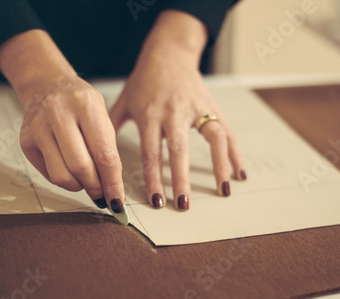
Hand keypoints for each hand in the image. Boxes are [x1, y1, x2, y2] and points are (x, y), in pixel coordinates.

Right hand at [0, 30, 124, 211]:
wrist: (47, 84)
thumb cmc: (79, 103)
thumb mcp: (102, 116)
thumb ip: (108, 150)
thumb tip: (113, 189)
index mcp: (85, 104)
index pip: (103, 153)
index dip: (112, 182)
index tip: (117, 200)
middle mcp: (58, 112)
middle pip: (81, 167)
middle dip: (95, 188)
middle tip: (103, 195)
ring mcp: (38, 127)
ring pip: (62, 176)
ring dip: (79, 187)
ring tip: (86, 181)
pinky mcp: (26, 141)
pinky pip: (48, 174)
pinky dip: (64, 179)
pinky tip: (70, 170)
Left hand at [109, 11, 245, 210]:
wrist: (168, 53)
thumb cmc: (143, 81)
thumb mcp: (123, 101)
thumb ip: (112, 128)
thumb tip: (99, 159)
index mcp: (149, 115)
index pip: (151, 153)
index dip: (154, 179)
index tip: (157, 201)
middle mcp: (173, 112)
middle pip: (179, 150)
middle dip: (181, 179)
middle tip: (184, 204)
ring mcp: (196, 108)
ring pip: (211, 138)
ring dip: (218, 166)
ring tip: (222, 190)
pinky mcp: (211, 106)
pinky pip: (226, 131)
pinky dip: (235, 152)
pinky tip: (239, 172)